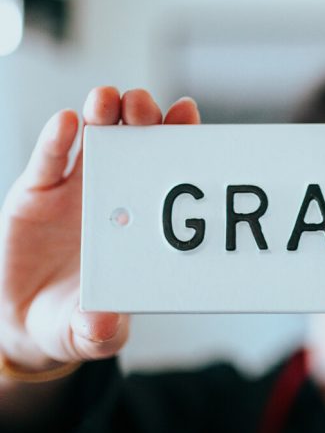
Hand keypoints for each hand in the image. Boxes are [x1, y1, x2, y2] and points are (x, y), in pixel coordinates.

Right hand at [0, 88, 199, 373]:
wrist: (29, 319)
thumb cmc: (78, 319)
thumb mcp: (91, 332)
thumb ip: (100, 331)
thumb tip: (103, 324)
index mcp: (142, 219)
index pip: (167, 170)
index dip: (179, 138)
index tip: (188, 113)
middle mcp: (116, 194)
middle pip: (135, 141)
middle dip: (142, 118)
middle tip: (145, 106)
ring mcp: (77, 188)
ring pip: (95, 138)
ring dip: (103, 114)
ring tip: (107, 100)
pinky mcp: (37, 191)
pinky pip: (49, 160)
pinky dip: (57, 139)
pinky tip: (66, 122)